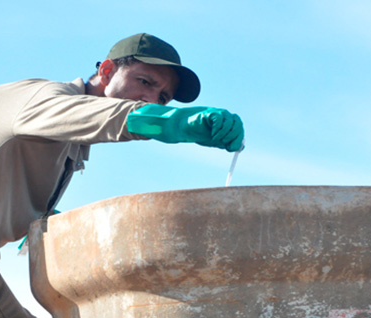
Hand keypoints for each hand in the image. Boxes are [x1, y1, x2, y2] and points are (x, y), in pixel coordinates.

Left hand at [127, 104, 244, 151]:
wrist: (171, 124)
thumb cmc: (165, 123)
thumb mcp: (158, 123)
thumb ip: (149, 121)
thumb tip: (133, 120)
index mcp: (199, 114)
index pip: (218, 114)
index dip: (220, 125)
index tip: (214, 137)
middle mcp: (211, 116)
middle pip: (232, 118)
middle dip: (232, 131)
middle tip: (223, 144)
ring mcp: (216, 124)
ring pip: (236, 125)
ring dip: (237, 136)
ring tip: (230, 148)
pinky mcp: (217, 133)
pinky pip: (232, 134)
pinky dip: (236, 140)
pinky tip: (232, 149)